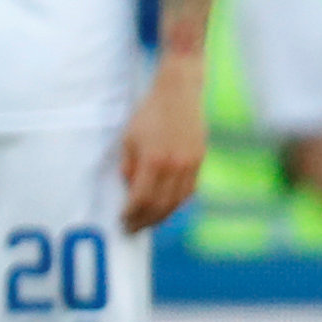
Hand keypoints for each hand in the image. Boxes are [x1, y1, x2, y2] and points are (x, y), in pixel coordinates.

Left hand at [119, 53, 205, 230]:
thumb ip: (129, 167)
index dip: (130, 215)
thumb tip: (130, 190)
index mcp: (153, 160)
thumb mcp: (129, 139)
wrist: (179, 93)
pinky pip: (188, 191)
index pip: (141, 199)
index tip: (122, 221)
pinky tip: (166, 205)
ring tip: (148, 221)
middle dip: (145, 221)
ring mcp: (190, 164)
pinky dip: (176, 203)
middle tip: (133, 228)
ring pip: (177, 202)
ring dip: (161, 216)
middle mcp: (175, 166)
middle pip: (160, 206)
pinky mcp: (199, 160)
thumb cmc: (149, 113)